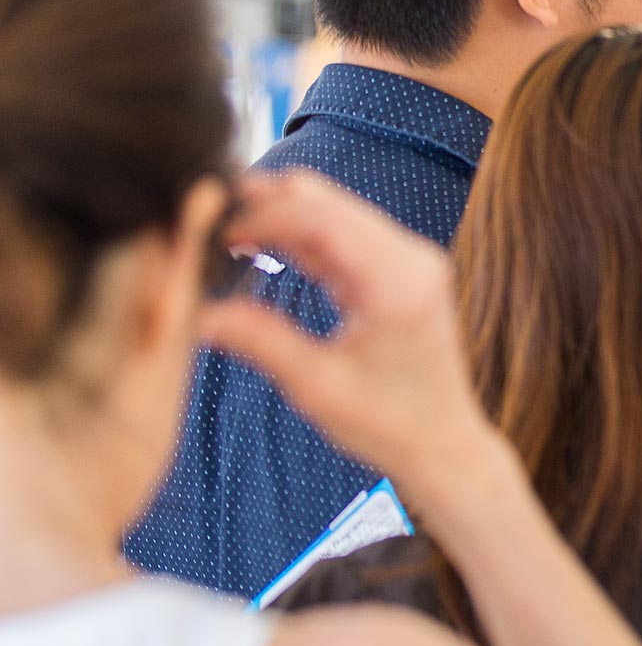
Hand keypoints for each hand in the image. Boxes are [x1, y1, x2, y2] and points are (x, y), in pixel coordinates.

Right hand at [198, 171, 507, 499]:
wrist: (442, 443)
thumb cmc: (389, 424)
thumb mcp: (316, 387)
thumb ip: (259, 341)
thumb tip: (195, 312)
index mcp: (398, 282)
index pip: (322, 218)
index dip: (263, 215)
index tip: (213, 232)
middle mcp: (412, 259)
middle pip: (328, 202)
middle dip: (267, 204)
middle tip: (208, 220)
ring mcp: (410, 260)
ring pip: (334, 211)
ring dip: (281, 217)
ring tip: (225, 235)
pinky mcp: (401, 269)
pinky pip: (343, 234)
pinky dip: (301, 236)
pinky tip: (259, 247)